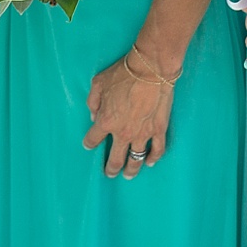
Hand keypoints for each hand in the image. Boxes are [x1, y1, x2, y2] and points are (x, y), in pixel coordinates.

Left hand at [83, 48, 174, 179]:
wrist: (150, 70)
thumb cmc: (123, 73)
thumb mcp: (98, 83)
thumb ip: (93, 102)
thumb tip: (93, 116)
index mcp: (106, 121)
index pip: (93, 138)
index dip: (89, 143)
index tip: (88, 145)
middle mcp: (122, 133)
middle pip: (115, 158)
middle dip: (110, 168)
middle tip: (109, 174)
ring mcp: (142, 134)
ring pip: (135, 159)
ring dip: (131, 170)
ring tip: (128, 175)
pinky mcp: (158, 130)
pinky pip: (156, 150)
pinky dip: (153, 158)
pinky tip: (149, 163)